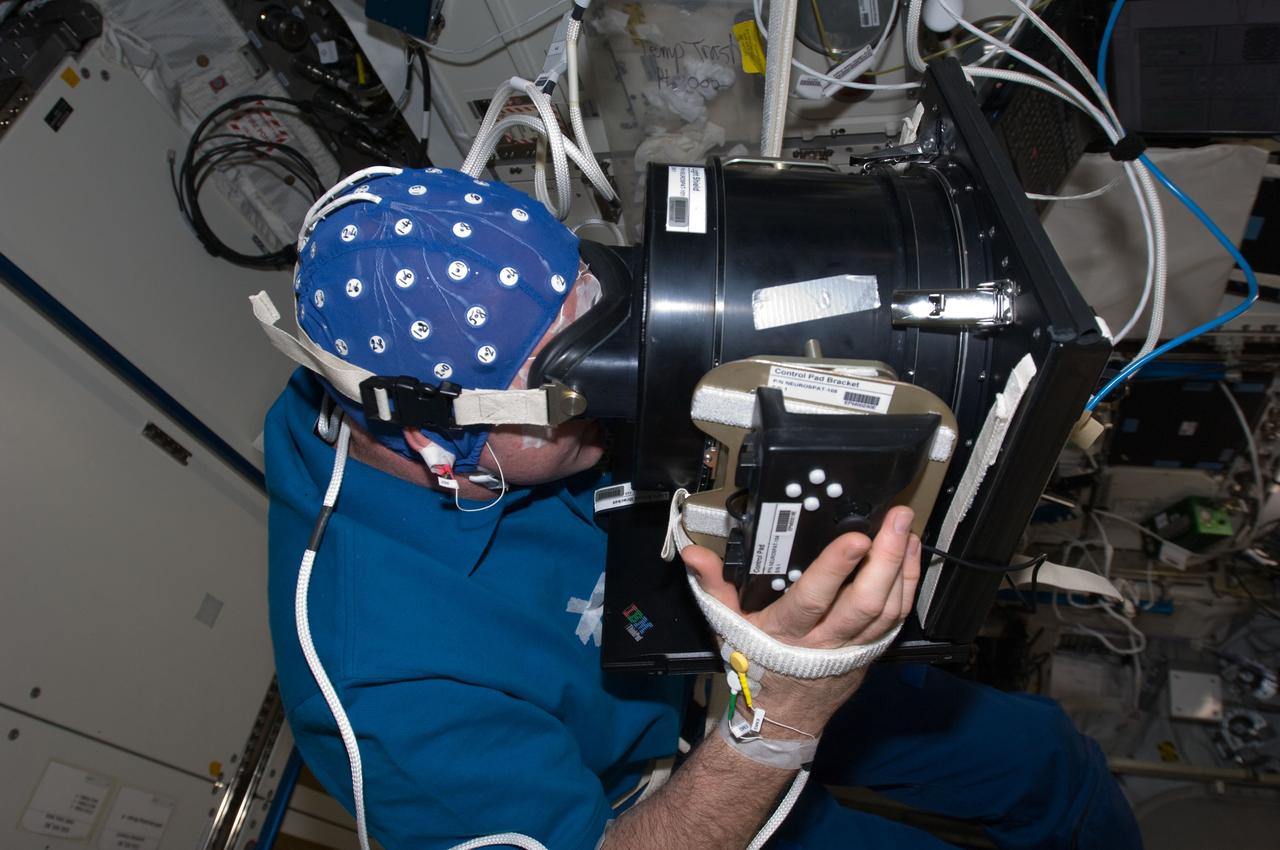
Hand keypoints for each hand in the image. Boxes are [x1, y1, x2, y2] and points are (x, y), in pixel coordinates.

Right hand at [680, 506, 922, 730]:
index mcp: (787, 633)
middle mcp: (826, 643)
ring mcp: (854, 650)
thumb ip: (714, 585)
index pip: (814, 598)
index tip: (856, 537)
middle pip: (865, 602)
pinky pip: (897, 619)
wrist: (781, 720)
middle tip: (896, 518)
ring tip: (906, 528)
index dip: (837, 568)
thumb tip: (694, 553)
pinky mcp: (872, 652)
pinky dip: (907, 584)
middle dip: (886, 557)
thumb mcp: (729, 627)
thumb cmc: (756, 666)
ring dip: (902, 566)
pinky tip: (910, 555)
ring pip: (888, 610)